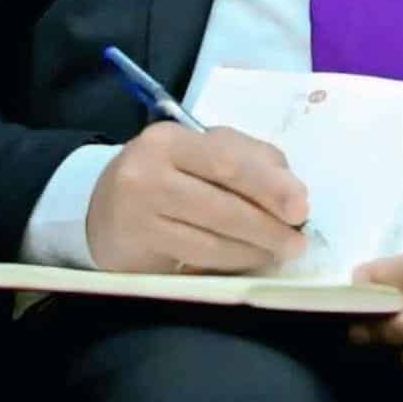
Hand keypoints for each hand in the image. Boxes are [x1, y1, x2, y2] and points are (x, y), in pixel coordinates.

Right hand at [86, 122, 310, 273]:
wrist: (100, 208)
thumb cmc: (166, 176)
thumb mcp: (199, 152)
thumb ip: (248, 158)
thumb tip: (294, 189)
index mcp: (170, 139)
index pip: (227, 159)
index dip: (269, 184)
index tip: (301, 207)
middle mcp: (148, 171)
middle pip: (221, 200)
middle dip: (267, 223)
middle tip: (298, 240)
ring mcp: (139, 213)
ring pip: (211, 237)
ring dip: (254, 249)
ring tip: (281, 252)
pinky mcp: (137, 250)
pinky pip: (196, 259)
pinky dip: (230, 263)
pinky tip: (249, 262)